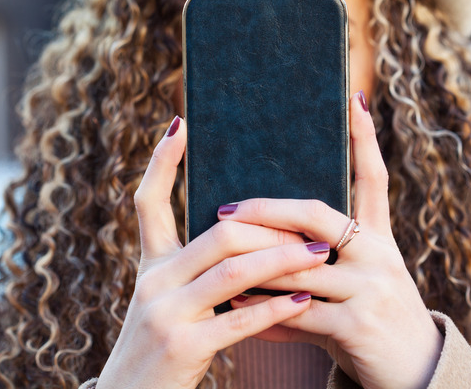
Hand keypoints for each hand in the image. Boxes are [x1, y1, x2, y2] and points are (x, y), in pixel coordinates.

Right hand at [96, 116, 331, 388]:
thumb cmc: (161, 348)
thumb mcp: (165, 301)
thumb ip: (195, 269)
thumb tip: (247, 234)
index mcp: (150, 264)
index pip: (149, 201)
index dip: (163, 161)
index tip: (183, 123)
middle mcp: (153, 280)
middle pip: (219, 234)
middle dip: (271, 227)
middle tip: (312, 226)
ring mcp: (165, 313)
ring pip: (234, 270)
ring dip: (284, 259)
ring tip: (321, 254)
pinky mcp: (183, 347)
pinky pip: (240, 319)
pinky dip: (276, 307)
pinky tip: (304, 299)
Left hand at [221, 92, 443, 388]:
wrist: (413, 372)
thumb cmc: (370, 317)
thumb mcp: (353, 281)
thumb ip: (315, 259)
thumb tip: (261, 240)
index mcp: (378, 237)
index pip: (373, 177)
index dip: (365, 137)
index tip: (353, 99)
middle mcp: (379, 254)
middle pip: (317, 215)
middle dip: (267, 210)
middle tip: (227, 209)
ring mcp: (371, 288)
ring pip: (298, 266)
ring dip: (255, 264)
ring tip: (218, 254)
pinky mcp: (358, 324)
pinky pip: (297, 313)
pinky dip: (263, 312)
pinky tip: (236, 309)